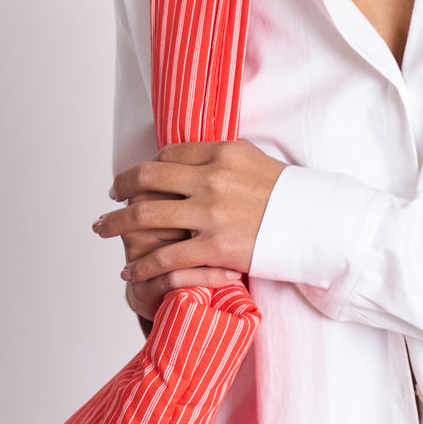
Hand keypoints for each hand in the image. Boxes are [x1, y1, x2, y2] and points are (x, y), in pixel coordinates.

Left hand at [93, 141, 286, 306]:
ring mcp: (211, 213)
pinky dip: (141, 265)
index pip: (168, 156)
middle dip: (120, 189)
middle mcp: (212, 178)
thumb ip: (223, 159)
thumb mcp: (257, 162)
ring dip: (116, 224)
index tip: (135, 179)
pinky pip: (165, 257)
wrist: (320, 225)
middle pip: (147, 179)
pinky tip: (129, 270)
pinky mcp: (215, 247)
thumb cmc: (293, 196)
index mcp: (222, 153)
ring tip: (102, 229)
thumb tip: (193, 159)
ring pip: (145, 217)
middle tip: (110, 198)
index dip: (145, 168)